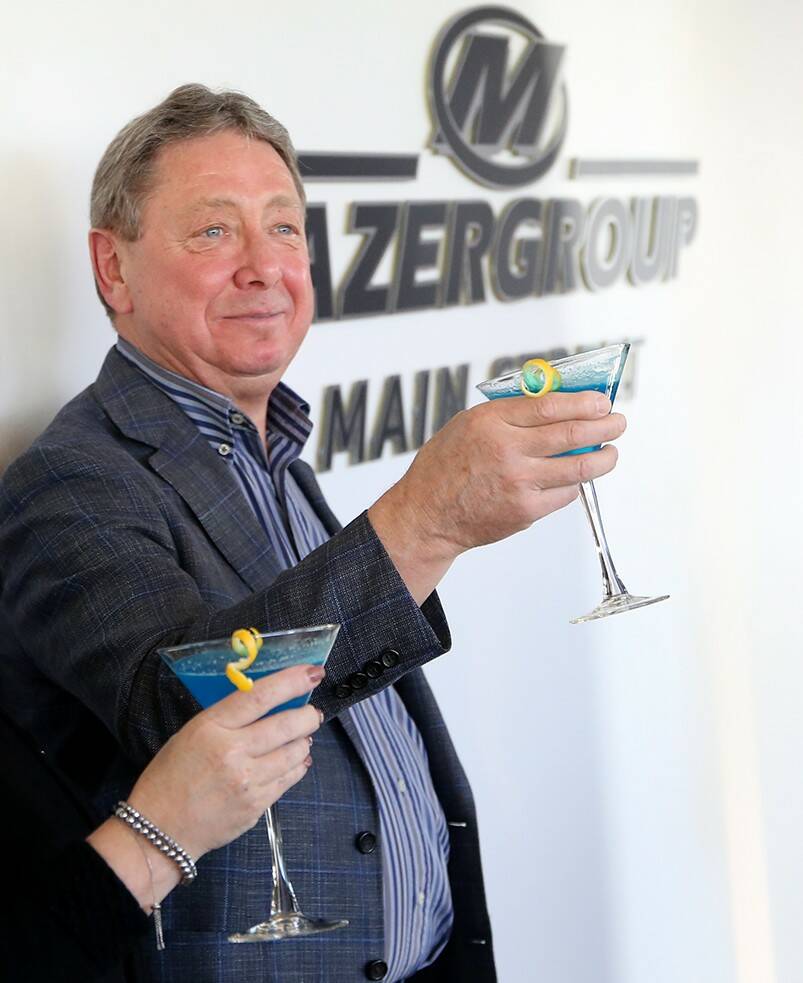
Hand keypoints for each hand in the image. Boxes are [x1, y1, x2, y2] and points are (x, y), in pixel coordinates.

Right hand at [126, 664, 322, 858]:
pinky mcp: (257, 805)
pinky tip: (294, 760)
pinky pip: (289, 778)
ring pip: (295, 752)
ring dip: (303, 741)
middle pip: (287, 725)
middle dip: (308, 715)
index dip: (291, 681)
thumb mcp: (193, 733)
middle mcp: (233, 752)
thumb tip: (271, 703)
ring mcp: (247, 781)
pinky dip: (296, 765)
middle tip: (312, 712)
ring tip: (300, 736)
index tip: (312, 673)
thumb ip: (230, 718)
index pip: (260, 696)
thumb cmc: (172, 775)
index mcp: (212, 727)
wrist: (161, 829)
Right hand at [368, 392, 625, 601]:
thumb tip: (557, 404)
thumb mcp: (468, 425)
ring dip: (604, 457)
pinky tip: (576, 478)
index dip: (584, 402)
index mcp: (490, 422)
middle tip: (618, 422)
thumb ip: (508, 414)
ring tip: (611, 452)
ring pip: (579, 466)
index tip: (602, 401)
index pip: (551, 405)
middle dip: (605, 426)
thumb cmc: (445, 467)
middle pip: (572, 433)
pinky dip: (575, 483)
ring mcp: (518, 482)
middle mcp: (507, 449)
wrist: (426, 515)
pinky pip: (566, 493)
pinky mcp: (525, 510)